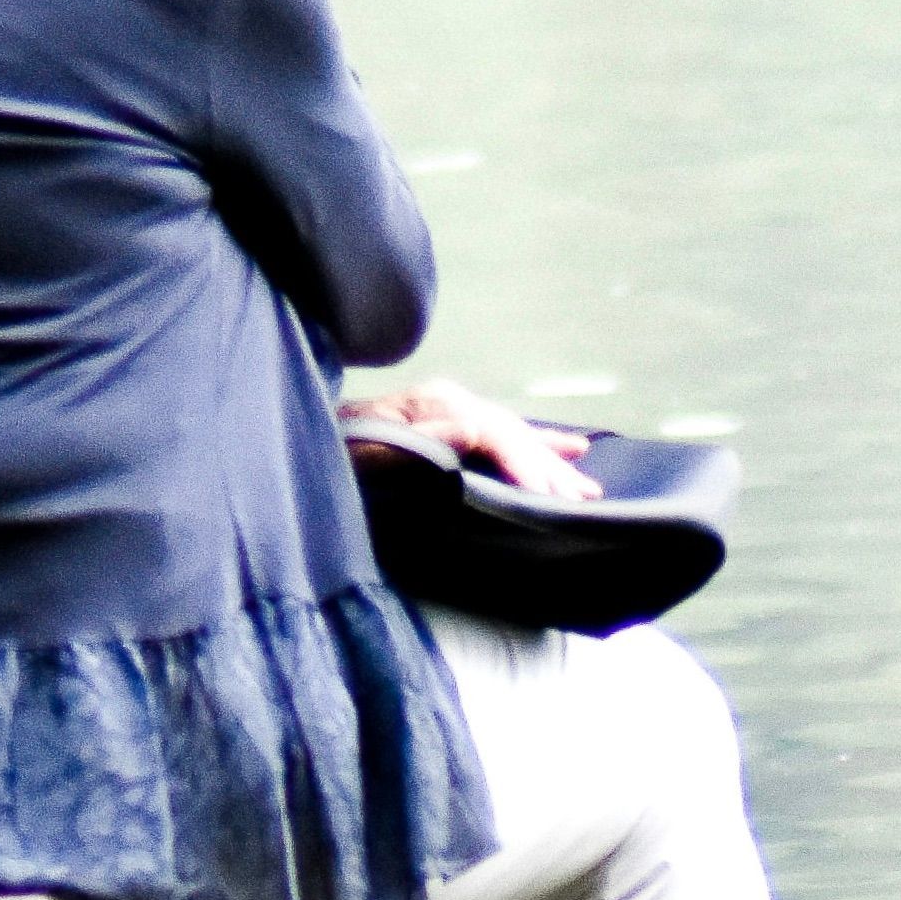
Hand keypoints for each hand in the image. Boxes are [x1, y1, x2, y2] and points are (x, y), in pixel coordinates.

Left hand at [340, 376, 600, 500]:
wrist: (313, 438)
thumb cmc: (341, 449)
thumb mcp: (375, 448)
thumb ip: (425, 439)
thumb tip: (474, 429)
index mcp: (437, 404)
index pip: (495, 432)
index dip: (523, 462)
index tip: (546, 495)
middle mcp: (452, 400)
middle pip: (514, 433)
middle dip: (548, 468)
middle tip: (581, 499)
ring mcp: (455, 408)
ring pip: (517, 434)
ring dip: (554, 461)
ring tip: (587, 486)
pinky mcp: (454, 422)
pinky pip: (506, 433)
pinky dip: (540, 444)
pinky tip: (573, 448)